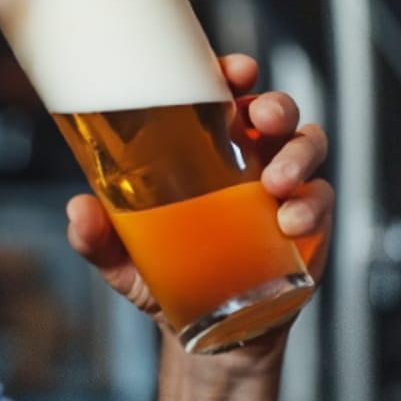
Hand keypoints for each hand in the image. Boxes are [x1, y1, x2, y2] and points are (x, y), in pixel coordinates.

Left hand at [64, 52, 333, 329]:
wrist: (207, 331)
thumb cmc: (165, 275)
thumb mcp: (122, 257)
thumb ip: (97, 237)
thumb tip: (78, 211)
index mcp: (205, 146)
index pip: (223, 94)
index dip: (233, 72)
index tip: (235, 70)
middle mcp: (248, 156)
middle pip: (275, 110)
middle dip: (276, 105)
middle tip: (262, 118)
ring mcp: (282, 186)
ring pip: (307, 144)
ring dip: (298, 154)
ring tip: (276, 183)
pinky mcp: (309, 222)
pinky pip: (322, 198)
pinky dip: (312, 206)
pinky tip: (290, 223)